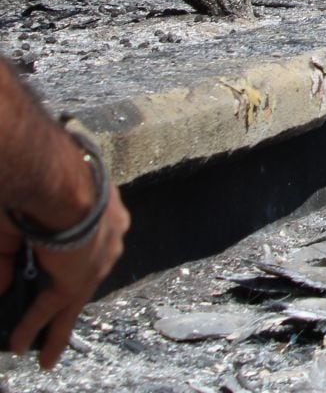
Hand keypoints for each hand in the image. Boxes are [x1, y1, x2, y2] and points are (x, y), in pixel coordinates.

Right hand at [5, 186, 129, 369]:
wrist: (54, 179)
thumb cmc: (39, 184)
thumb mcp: (21, 218)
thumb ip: (9, 257)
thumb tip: (3, 286)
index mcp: (102, 211)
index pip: (89, 242)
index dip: (72, 258)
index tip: (60, 267)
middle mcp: (109, 237)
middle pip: (84, 277)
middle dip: (68, 300)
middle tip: (58, 321)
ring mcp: (97, 260)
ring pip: (74, 299)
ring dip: (55, 327)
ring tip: (45, 352)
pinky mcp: (78, 278)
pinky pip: (55, 306)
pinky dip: (35, 325)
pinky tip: (21, 343)